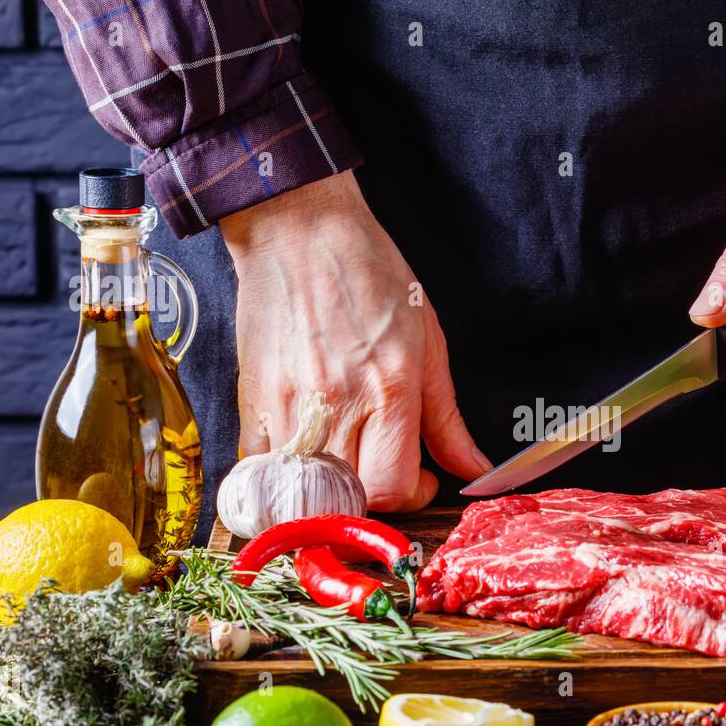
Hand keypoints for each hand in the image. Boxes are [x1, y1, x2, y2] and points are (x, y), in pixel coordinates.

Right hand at [221, 171, 490, 511]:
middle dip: (377, 497)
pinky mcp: (251, 400)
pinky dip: (287, 473)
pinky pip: (263, 467)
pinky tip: (310, 449)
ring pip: (306, 490)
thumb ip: (448, 418)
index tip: (420, 479)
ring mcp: (288, 404)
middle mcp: (337, 402)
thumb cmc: (368, 273)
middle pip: (351, 497)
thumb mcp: (429, 340)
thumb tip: (474, 469)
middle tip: (387, 470)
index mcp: (389, 387)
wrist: (298, 228)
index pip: (393, 486)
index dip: (412, 496)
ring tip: (350, 459)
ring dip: (333, 489)